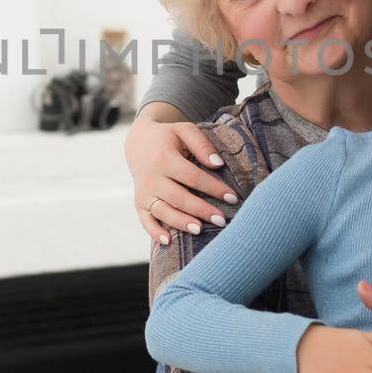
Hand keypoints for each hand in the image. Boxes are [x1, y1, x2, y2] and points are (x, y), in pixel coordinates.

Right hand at [124, 110, 236, 244]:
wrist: (138, 143)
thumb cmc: (168, 137)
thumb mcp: (184, 131)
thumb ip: (202, 145)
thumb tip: (218, 165)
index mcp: (164, 158)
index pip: (192, 177)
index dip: (213, 188)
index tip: (233, 197)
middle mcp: (152, 178)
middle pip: (179, 197)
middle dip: (202, 210)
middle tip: (222, 220)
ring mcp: (144, 192)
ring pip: (163, 211)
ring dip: (181, 222)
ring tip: (200, 229)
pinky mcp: (139, 203)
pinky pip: (145, 220)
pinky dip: (154, 232)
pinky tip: (168, 242)